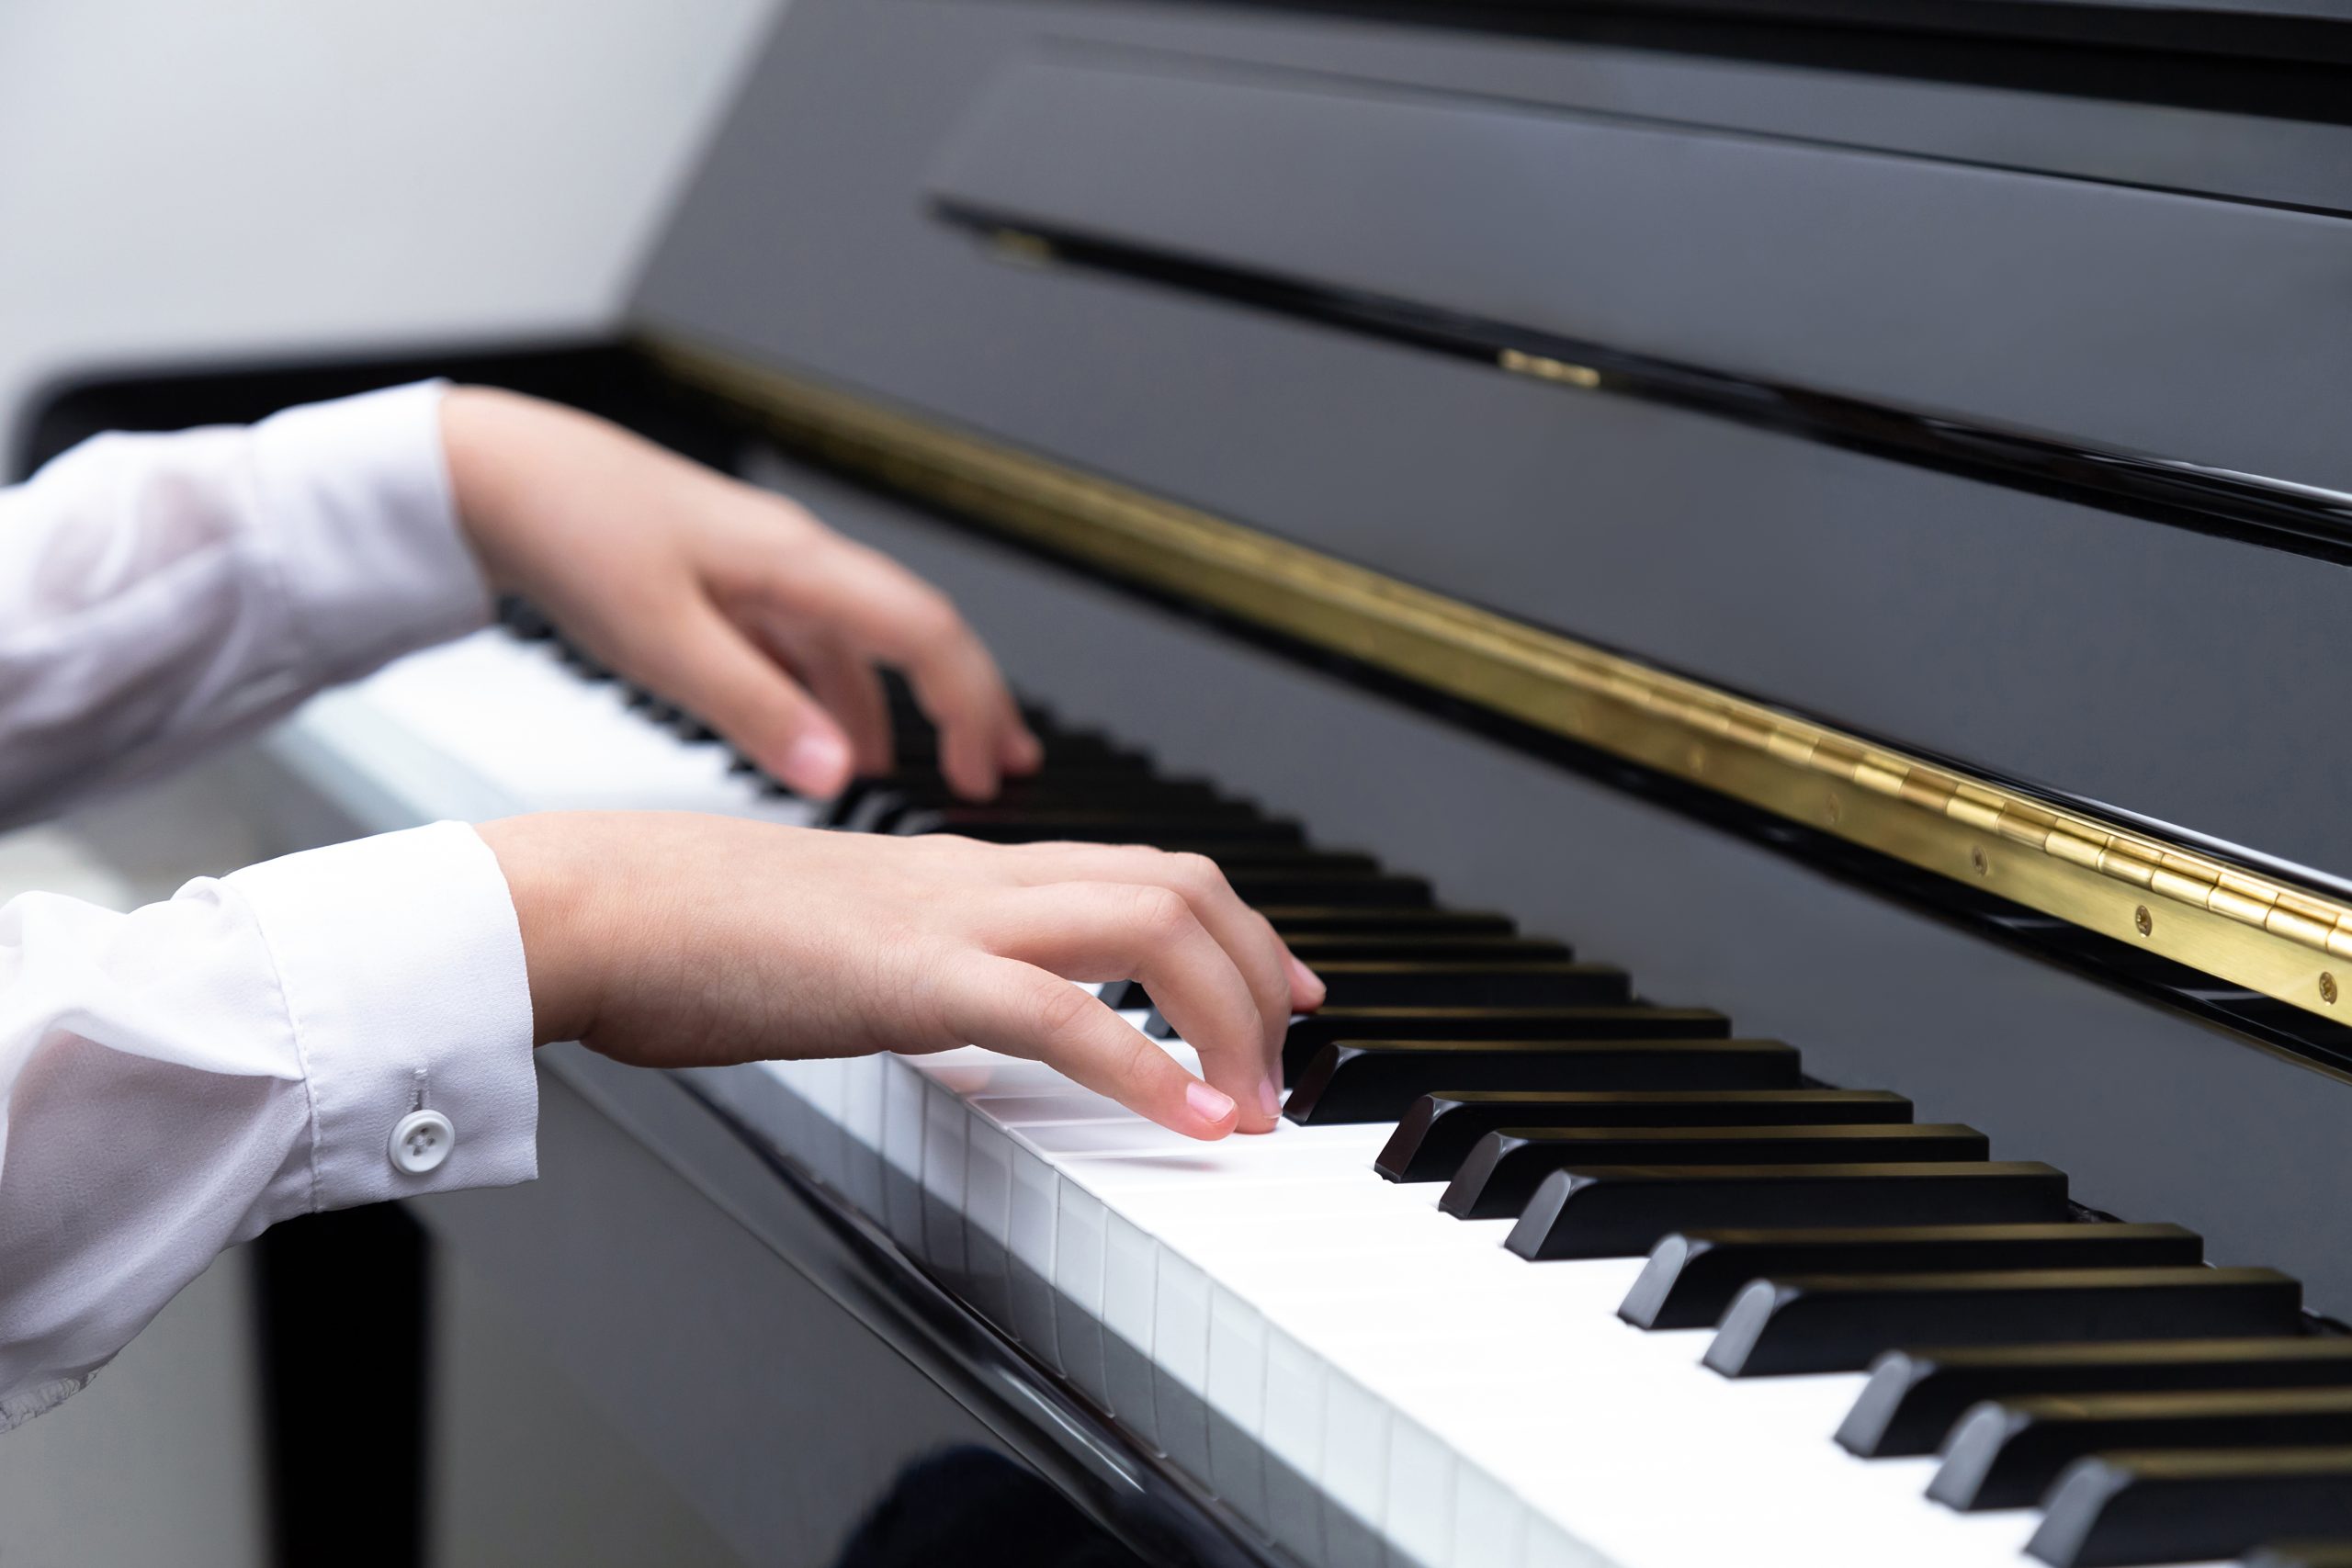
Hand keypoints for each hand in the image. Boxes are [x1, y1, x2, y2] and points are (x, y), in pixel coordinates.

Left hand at [441, 387, 1040, 798]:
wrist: (499, 471)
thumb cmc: (574, 532)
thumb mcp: (663, 641)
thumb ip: (755, 711)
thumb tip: (839, 775)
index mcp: (796, 562)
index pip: (925, 631)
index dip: (970, 700)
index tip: (986, 766)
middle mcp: (795, 557)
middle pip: (913, 630)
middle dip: (963, 700)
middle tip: (996, 767)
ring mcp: (763, 566)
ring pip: (858, 640)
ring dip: (898, 704)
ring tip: (918, 770)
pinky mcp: (727, 579)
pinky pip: (806, 639)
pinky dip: (831, 691)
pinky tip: (823, 733)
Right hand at [478, 814, 1325, 1137]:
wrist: (598, 903)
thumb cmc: (689, 932)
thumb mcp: (837, 947)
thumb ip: (913, 968)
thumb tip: (954, 1018)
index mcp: (962, 870)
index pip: (1140, 866)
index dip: (1233, 924)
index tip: (1277, 988)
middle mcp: (977, 875)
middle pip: (1180, 880)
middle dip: (1263, 966)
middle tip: (1292, 1052)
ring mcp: (950, 915)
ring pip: (1152, 923)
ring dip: (1230, 1016)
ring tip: (1254, 1101)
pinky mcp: (911, 974)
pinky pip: (1063, 1012)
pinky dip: (1147, 1067)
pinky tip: (1190, 1121)